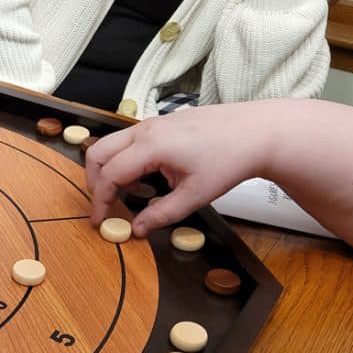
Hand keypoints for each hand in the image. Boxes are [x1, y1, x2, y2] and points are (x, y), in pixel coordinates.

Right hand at [85, 102, 277, 236]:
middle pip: (97, 153)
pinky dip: (125, 161)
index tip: (100, 221)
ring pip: (111, 144)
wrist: (258, 131)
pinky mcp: (161, 123)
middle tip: (106, 205)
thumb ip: (162, 214)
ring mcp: (152, 123)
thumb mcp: (196, 195)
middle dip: (94, 182)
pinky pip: (129, 141)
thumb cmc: (230, 159)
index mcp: (152, 146)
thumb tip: (136, 230)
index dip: (100, 201)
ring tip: (132, 193)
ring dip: (110, 170)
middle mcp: (146, 130)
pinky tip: (149, 178)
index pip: (109, 175)